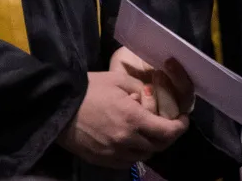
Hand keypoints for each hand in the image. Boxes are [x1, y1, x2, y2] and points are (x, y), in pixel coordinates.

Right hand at [59, 54, 188, 166]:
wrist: (58, 107)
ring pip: (144, 155)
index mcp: (133, 119)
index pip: (167, 131)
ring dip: (151, 145)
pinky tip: (131, 141)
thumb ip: (141, 88)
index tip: (183, 119)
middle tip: (168, 124)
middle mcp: (126, 140)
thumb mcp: (119, 80)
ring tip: (148, 132)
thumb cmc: (89, 89)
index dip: (180, 127)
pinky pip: (127, 162)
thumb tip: (152, 97)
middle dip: (167, 136)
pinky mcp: (103, 160)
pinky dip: (135, 153)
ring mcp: (114, 153)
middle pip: (158, 146)